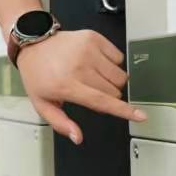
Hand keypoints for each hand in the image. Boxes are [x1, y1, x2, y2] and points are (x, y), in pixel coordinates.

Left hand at [16, 29, 146, 143]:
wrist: (33, 45)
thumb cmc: (38, 75)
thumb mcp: (42, 104)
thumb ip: (60, 123)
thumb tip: (77, 137)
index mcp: (67, 85)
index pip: (102, 101)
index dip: (124, 111)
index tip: (141, 116)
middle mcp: (80, 66)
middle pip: (115, 90)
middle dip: (108, 95)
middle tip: (90, 90)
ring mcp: (88, 50)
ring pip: (120, 75)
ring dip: (112, 80)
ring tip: (93, 76)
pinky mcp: (94, 38)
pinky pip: (119, 57)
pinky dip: (112, 63)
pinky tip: (96, 63)